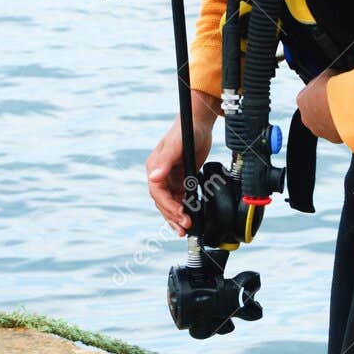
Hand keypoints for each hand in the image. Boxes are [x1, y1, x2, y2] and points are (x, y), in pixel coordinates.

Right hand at [146, 91, 219, 232]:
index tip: (180, 215)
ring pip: (170, 203)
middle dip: (173, 216)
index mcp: (154, 167)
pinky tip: (190, 218)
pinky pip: (180, 199)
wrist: (199, 123)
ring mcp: (170, 178)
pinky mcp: (181, 180)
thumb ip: (165, 162)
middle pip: (163, 202)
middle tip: (185, 227)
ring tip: (185, 229)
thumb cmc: (186, 131)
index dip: (168, 206)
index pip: (157, 192)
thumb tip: (153, 178)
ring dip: (176, 217)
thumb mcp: (175, 145)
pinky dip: (184, 210)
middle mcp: (160, 175)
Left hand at [296, 71, 341, 143]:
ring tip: (347, 109)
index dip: (320, 92)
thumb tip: (331, 78)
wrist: (348, 106)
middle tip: (339, 100)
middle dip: (325, 107)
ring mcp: (318, 130)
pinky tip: (351, 117)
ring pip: (325, 123)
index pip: (308, 95)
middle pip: (315, 111)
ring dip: (333, 117)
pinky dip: (343, 126)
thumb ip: (325, 79)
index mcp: (301, 100)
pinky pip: (336, 131)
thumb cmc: (336, 87)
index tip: (330, 90)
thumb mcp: (327, 74)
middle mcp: (306, 118)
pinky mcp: (331, 138)